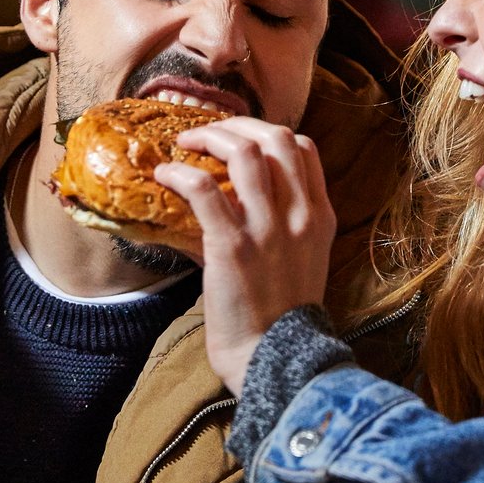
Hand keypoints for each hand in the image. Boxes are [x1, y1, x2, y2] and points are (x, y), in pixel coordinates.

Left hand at [156, 118, 335, 393]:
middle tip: (206, 132)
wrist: (273, 358)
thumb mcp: (302, 259)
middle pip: (274, 137)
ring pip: (243, 151)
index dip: (267, 131)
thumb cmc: (281, 316)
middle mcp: (299, 215)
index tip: (238, 138)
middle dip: (236, 124)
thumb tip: (239, 197)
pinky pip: (204, 189)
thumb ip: (284, 224)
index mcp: (318, 216)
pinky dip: (180, 174)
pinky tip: (164, 175)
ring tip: (184, 143)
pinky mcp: (232, 246)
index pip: (303, 148)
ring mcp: (268, 229)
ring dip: (208, 137)